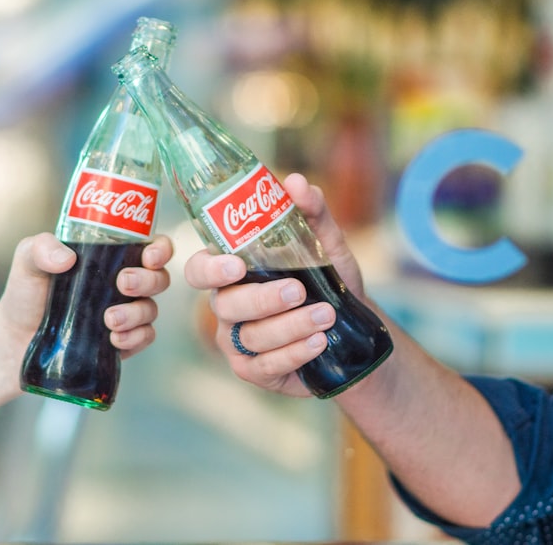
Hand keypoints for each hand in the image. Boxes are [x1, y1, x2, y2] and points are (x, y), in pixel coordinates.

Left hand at [0, 232, 172, 358]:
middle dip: (148, 280)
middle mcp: (123, 282)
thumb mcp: (28, 260)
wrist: (15, 338)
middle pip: (159, 277)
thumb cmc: (26, 291)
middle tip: (123, 283)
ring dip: (137, 313)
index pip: (151, 246)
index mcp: (111, 255)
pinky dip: (135, 338)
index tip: (150, 256)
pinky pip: (144, 337)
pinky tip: (114, 339)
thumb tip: (66, 258)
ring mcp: (125, 312)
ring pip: (151, 309)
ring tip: (109, 319)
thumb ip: (41, 248)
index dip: (161, 249)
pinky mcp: (122, 341)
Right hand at [184, 173, 361, 396]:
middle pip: (226, 304)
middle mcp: (227, 306)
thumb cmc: (327, 282)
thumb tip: (295, 182)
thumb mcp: (325, 245)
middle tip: (297, 290)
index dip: (210, 269)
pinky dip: (294, 352)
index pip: (199, 270)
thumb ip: (310, 213)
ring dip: (290, 326)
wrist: (353, 330)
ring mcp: (236, 341)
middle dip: (262, 298)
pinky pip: (266, 365)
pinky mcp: (254, 370)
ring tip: (325, 315)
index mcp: (231, 272)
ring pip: (251, 336)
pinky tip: (318, 342)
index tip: (237, 265)